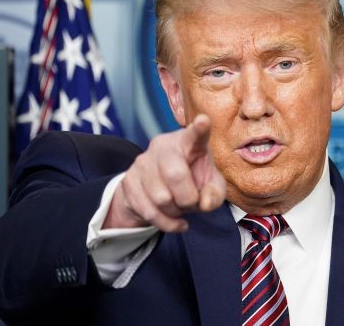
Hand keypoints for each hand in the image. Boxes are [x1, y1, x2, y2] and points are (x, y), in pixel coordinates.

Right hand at [103, 114, 226, 231]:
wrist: (159, 192)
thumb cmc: (193, 182)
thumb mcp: (211, 187)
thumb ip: (215, 194)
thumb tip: (204, 203)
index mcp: (189, 142)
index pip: (195, 134)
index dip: (200, 128)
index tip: (204, 120)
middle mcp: (163, 146)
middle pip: (175, 174)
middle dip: (188, 198)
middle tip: (192, 202)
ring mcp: (142, 162)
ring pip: (161, 198)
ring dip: (175, 211)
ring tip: (180, 207)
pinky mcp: (128, 181)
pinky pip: (148, 210)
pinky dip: (166, 223)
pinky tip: (175, 221)